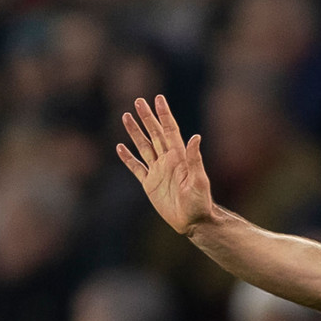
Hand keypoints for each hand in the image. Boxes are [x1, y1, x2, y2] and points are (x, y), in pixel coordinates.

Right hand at [117, 95, 213, 235]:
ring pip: (143, 147)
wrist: (193, 222)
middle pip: (155, 134)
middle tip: (139, 100)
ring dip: (135, 132)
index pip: (170, 130)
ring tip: (126, 116)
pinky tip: (120, 147)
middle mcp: (167, 161)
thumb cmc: (200, 202)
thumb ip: (195, 159)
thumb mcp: (199, 180)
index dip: (164, 114)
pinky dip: (127, 158)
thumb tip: (195, 136)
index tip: (158, 99)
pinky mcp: (149, 184)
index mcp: (179, 157)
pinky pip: (136, 168)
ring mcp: (157, 172)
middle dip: (147, 118)